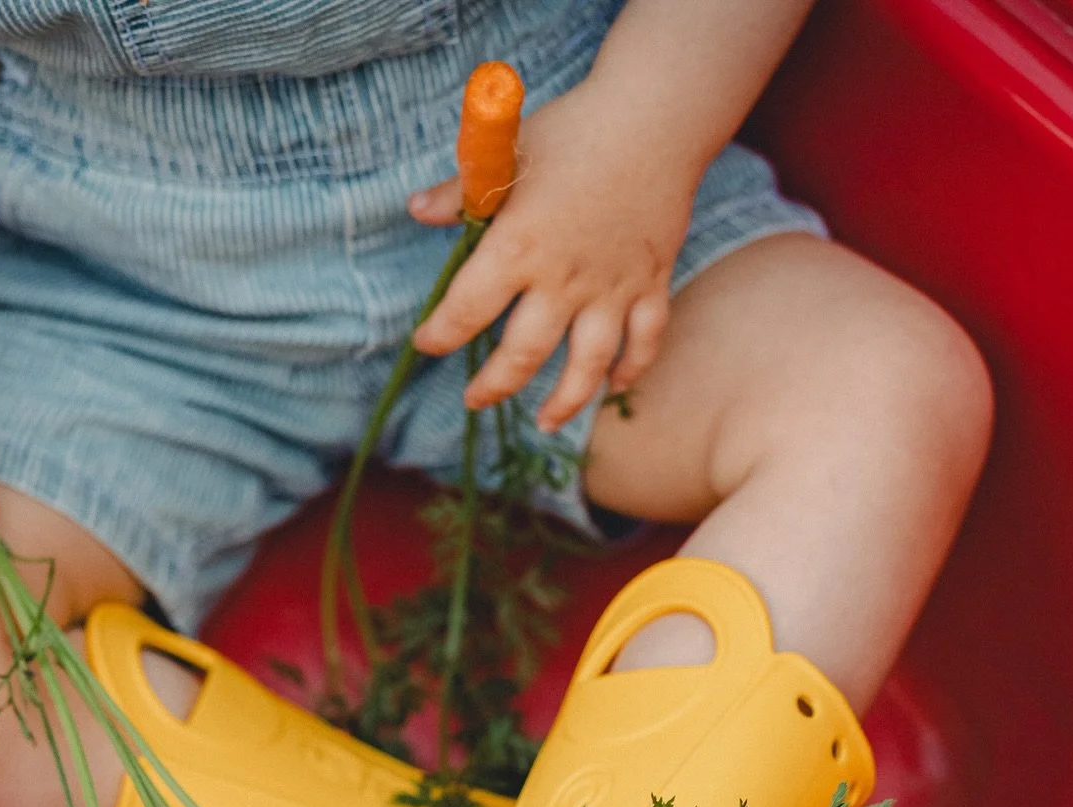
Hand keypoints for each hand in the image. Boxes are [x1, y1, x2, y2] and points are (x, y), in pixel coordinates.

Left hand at [407, 77, 698, 431]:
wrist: (654, 116)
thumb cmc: (574, 130)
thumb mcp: (506, 152)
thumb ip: (461, 191)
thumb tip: (418, 212)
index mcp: (519, 248)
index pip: (467, 309)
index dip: (440, 334)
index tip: (425, 345)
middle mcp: (564, 280)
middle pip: (523, 354)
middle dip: (495, 385)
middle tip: (475, 398)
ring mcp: (611, 289)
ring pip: (587, 365)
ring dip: (565, 401)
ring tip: (545, 423)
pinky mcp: (650, 284)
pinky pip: (644, 341)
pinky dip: (631, 369)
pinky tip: (614, 387)